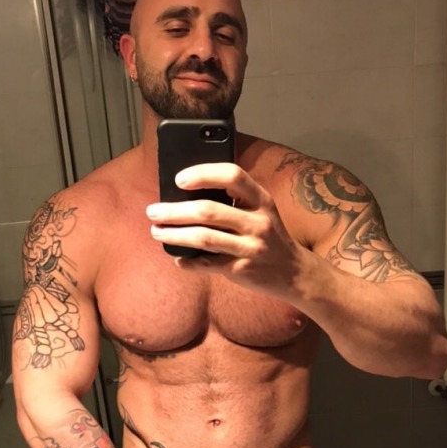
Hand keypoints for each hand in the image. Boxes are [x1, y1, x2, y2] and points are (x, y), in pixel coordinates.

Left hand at [146, 163, 305, 299]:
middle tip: (152, 211)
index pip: (233, 176)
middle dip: (174, 211)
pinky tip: (177, 259)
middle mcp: (258, 222)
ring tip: (156, 232)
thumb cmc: (269, 237)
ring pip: (204, 238)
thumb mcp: (261, 212)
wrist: (294, 273)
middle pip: (208, 211)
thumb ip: (235, 201)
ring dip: (174, 235)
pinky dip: (188, 262)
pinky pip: (207, 264)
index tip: (179, 179)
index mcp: (261, 200)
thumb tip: (188, 194)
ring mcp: (251, 247)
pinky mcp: (243, 270)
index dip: (203, 174)